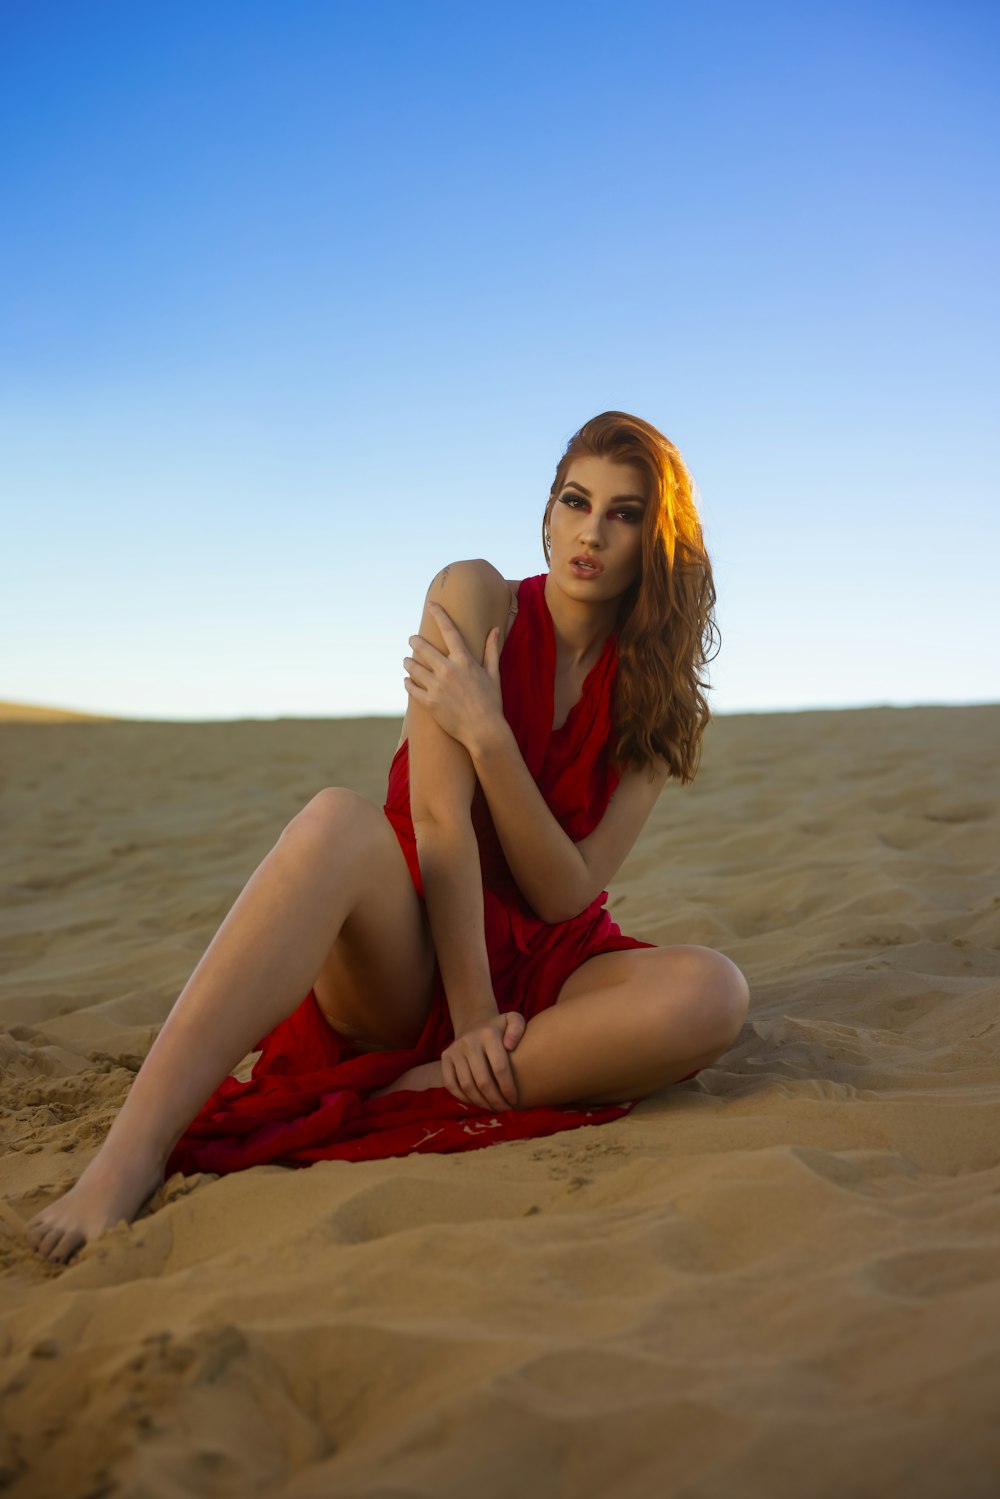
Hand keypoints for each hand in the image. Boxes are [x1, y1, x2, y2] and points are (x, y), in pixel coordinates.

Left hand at [403, 601, 504, 752]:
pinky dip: (407, 682)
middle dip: (415, 641)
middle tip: (412, 640)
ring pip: (413, 667)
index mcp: (464, 661)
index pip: (449, 630)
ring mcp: (436, 687)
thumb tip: (495, 629)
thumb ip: (491, 650)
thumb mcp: (493, 674)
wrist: (484, 731)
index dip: (439, 614)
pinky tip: (408, 680)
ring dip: (408, 662)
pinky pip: (411, 687)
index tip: (431, 604)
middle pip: (423, 647)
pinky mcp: (428, 702)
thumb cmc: (491, 702)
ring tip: (407, 661)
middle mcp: (448, 670)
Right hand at [441, 1010, 526, 1111]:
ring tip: (493, 1108)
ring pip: (466, 1085)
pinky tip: (477, 1103)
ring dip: (481, 1102)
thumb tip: (510, 1045)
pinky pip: (451, 1085)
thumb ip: (518, 1028)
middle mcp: (469, 1042)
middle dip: (495, 1100)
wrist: (474, 1022)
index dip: (508, 1088)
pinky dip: (464, 1098)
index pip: (499, 1067)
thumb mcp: (513, 1020)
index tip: (515, 1100)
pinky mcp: (445, 1058)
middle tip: (505, 1110)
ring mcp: (454, 1051)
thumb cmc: (499, 1028)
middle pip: (482, 1080)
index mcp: (488, 1034)